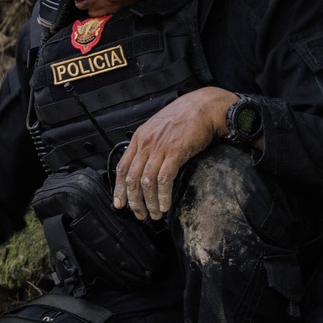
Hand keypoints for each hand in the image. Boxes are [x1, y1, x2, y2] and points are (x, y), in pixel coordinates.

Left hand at [113, 87, 237, 220]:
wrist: (203, 107)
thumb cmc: (183, 118)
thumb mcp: (157, 128)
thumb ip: (148, 146)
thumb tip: (142, 166)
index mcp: (139, 138)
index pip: (122, 167)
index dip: (119, 189)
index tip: (119, 204)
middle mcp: (146, 143)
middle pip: (132, 178)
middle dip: (134, 201)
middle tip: (140, 215)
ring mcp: (160, 148)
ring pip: (147, 182)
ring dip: (150, 202)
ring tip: (155, 214)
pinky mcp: (176, 152)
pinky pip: (164, 179)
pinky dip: (163, 195)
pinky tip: (165, 205)